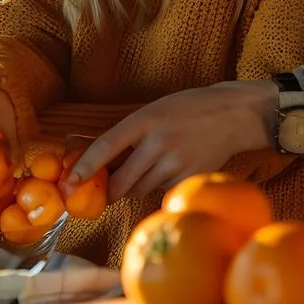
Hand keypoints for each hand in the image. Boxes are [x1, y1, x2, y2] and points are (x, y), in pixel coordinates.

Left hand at [64, 80, 278, 201]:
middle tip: (107, 190)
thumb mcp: (155, 110)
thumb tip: (102, 164)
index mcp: (145, 119)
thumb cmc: (189, 110)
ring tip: (153, 166)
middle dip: (110, 190)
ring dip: (137, 186)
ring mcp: (176, 162)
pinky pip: (162, 193)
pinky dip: (161, 187)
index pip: (106, 146)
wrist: (234, 114)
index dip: (85, 167)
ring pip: (140, 190)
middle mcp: (158, 142)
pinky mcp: (190, 178)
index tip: (70, 182)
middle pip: (121, 181)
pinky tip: (174, 169)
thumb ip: (131, 134)